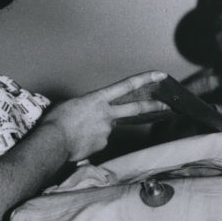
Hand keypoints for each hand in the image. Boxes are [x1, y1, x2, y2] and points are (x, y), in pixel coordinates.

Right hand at [44, 70, 166, 161]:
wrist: (53, 142)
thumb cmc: (57, 121)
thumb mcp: (72, 105)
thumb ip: (88, 108)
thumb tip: (93, 117)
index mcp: (99, 99)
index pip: (127, 85)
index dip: (145, 79)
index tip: (160, 75)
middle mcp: (107, 114)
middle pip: (136, 109)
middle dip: (154, 107)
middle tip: (168, 106)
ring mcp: (106, 131)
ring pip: (107, 128)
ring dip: (95, 130)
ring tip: (77, 133)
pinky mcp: (102, 145)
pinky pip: (98, 141)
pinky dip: (90, 141)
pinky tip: (78, 142)